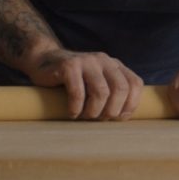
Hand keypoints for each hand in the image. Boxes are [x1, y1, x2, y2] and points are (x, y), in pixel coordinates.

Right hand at [26, 48, 143, 120]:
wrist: (43, 61)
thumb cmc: (72, 81)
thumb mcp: (96, 83)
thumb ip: (111, 93)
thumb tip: (123, 117)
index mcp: (114, 65)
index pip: (135, 83)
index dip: (131, 104)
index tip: (118, 118)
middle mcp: (104, 60)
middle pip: (121, 89)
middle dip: (112, 110)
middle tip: (99, 119)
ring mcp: (87, 61)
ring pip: (101, 92)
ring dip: (94, 111)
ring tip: (85, 117)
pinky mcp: (69, 66)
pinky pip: (78, 92)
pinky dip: (76, 108)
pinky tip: (72, 113)